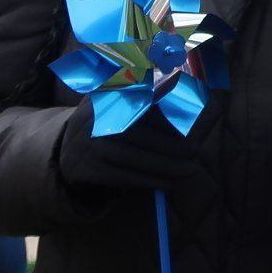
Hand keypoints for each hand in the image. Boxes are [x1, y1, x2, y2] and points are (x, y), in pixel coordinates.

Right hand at [55, 99, 211, 192]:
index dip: (169, 111)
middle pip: (141, 131)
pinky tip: (168, 182)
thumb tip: (203, 102)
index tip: (193, 121)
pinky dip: (149, 180)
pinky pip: (124, 176)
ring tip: (189, 169)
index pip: (143, 99)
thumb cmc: (112, 122)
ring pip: (135, 157)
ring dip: (166, 166)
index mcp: (108, 91)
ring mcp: (87, 143)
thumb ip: (154, 95)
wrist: (68, 149)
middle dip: (173, 144)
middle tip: (196, 152)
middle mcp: (95, 115)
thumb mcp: (123, 100)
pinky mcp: (86, 168)